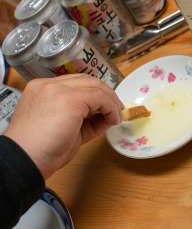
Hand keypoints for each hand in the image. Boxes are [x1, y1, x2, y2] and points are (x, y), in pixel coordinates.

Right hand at [4, 74, 123, 179]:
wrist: (25, 161)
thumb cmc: (40, 151)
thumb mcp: (65, 128)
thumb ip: (84, 118)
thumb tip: (106, 116)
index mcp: (42, 89)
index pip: (76, 84)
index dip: (95, 93)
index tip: (106, 106)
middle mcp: (49, 86)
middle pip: (87, 80)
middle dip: (106, 94)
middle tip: (117, 109)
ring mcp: (59, 90)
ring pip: (95, 86)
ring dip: (111, 101)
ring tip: (117, 116)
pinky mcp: (70, 99)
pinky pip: (100, 97)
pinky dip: (111, 107)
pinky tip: (113, 119)